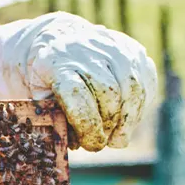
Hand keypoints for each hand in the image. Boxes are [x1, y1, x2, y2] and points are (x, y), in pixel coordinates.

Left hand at [20, 12, 157, 151]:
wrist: (61, 41)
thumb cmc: (47, 77)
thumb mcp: (38, 95)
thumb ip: (54, 116)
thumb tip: (77, 140)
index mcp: (59, 63)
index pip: (78, 95)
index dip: (88, 125)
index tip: (91, 144)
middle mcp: (89, 51)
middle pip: (109, 94)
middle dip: (109, 126)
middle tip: (103, 143)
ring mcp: (115, 47)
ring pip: (132, 88)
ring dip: (128, 121)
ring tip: (118, 139)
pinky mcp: (135, 50)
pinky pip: (146, 82)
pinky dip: (140, 108)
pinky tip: (129, 122)